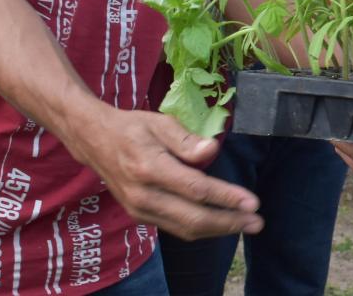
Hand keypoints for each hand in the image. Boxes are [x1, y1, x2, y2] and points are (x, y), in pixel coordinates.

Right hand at [73, 108, 262, 240]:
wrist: (94, 141)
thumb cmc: (132, 127)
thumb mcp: (160, 122)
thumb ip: (187, 140)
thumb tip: (212, 151)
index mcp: (149, 167)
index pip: (195, 189)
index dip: (226, 198)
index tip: (252, 202)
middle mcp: (143, 194)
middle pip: (193, 217)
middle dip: (229, 222)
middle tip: (257, 222)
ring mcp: (139, 209)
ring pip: (185, 228)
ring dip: (218, 230)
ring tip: (246, 225)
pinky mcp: (139, 216)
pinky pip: (175, 228)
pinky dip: (201, 228)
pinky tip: (220, 223)